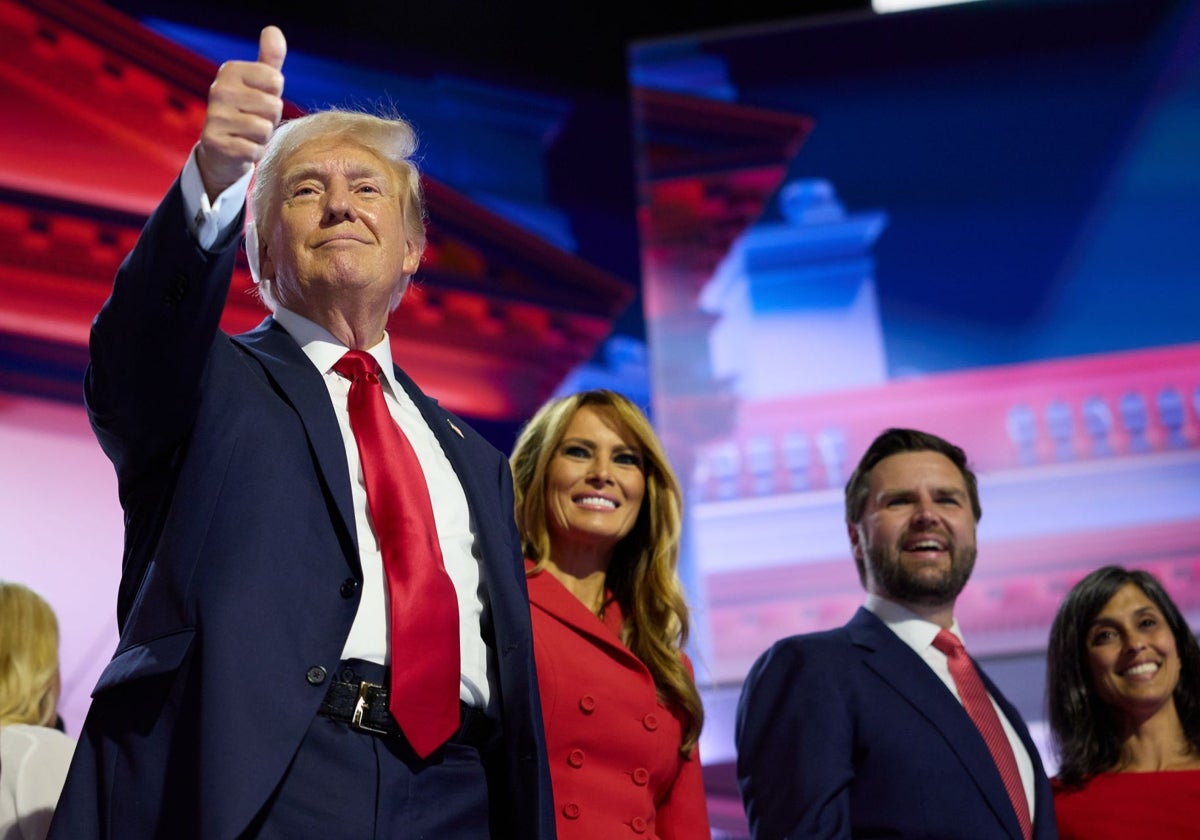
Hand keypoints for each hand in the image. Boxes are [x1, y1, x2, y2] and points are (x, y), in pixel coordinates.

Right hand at [195, 26, 286, 200]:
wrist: (222, 150)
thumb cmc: (247, 112)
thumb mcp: (260, 84)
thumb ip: (269, 60)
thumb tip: (273, 30)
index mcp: (229, 71)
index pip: (276, 80)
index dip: (275, 96)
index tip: (259, 100)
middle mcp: (218, 90)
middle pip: (273, 106)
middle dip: (270, 118)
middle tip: (253, 120)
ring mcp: (215, 117)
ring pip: (265, 129)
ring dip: (263, 137)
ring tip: (247, 134)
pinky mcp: (216, 143)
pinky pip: (255, 150)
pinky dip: (254, 153)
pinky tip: (241, 148)